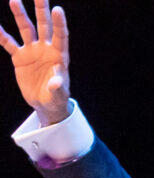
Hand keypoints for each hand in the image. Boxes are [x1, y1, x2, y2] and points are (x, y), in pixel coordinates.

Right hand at [0, 0, 70, 124]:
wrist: (45, 103)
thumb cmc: (56, 98)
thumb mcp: (58, 95)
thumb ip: (57, 87)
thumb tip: (56, 82)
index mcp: (59, 55)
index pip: (60, 36)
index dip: (59, 23)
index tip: (58, 9)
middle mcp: (46, 49)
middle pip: (44, 25)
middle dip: (41, 10)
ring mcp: (32, 51)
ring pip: (26, 29)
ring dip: (20, 15)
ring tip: (15, 1)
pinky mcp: (20, 57)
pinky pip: (8, 43)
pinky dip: (1, 35)